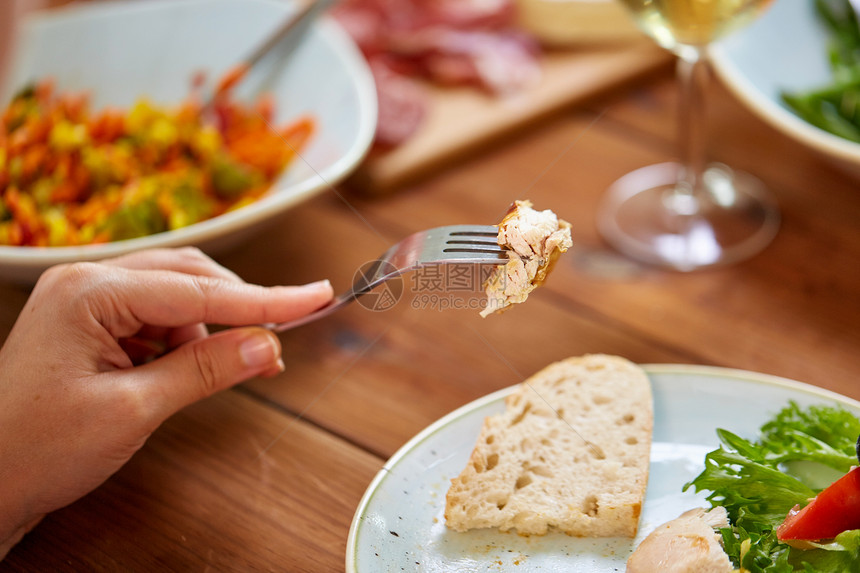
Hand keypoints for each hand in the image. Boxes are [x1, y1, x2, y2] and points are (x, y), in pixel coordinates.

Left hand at [0, 247, 332, 557]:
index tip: (315, 297)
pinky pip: (158, 318)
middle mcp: (88, 284)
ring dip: (211, 330)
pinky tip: (193, 370)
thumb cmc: (34, 448)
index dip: (266, 299)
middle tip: (282, 340)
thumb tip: (268, 344)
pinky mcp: (94, 324)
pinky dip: (187, 342)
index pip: (199, 289)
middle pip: (190, 277)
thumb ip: (205, 370)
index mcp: (89, 293)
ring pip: (179, 297)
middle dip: (239, 309)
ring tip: (230, 369)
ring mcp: (89, 302)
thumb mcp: (132, 410)